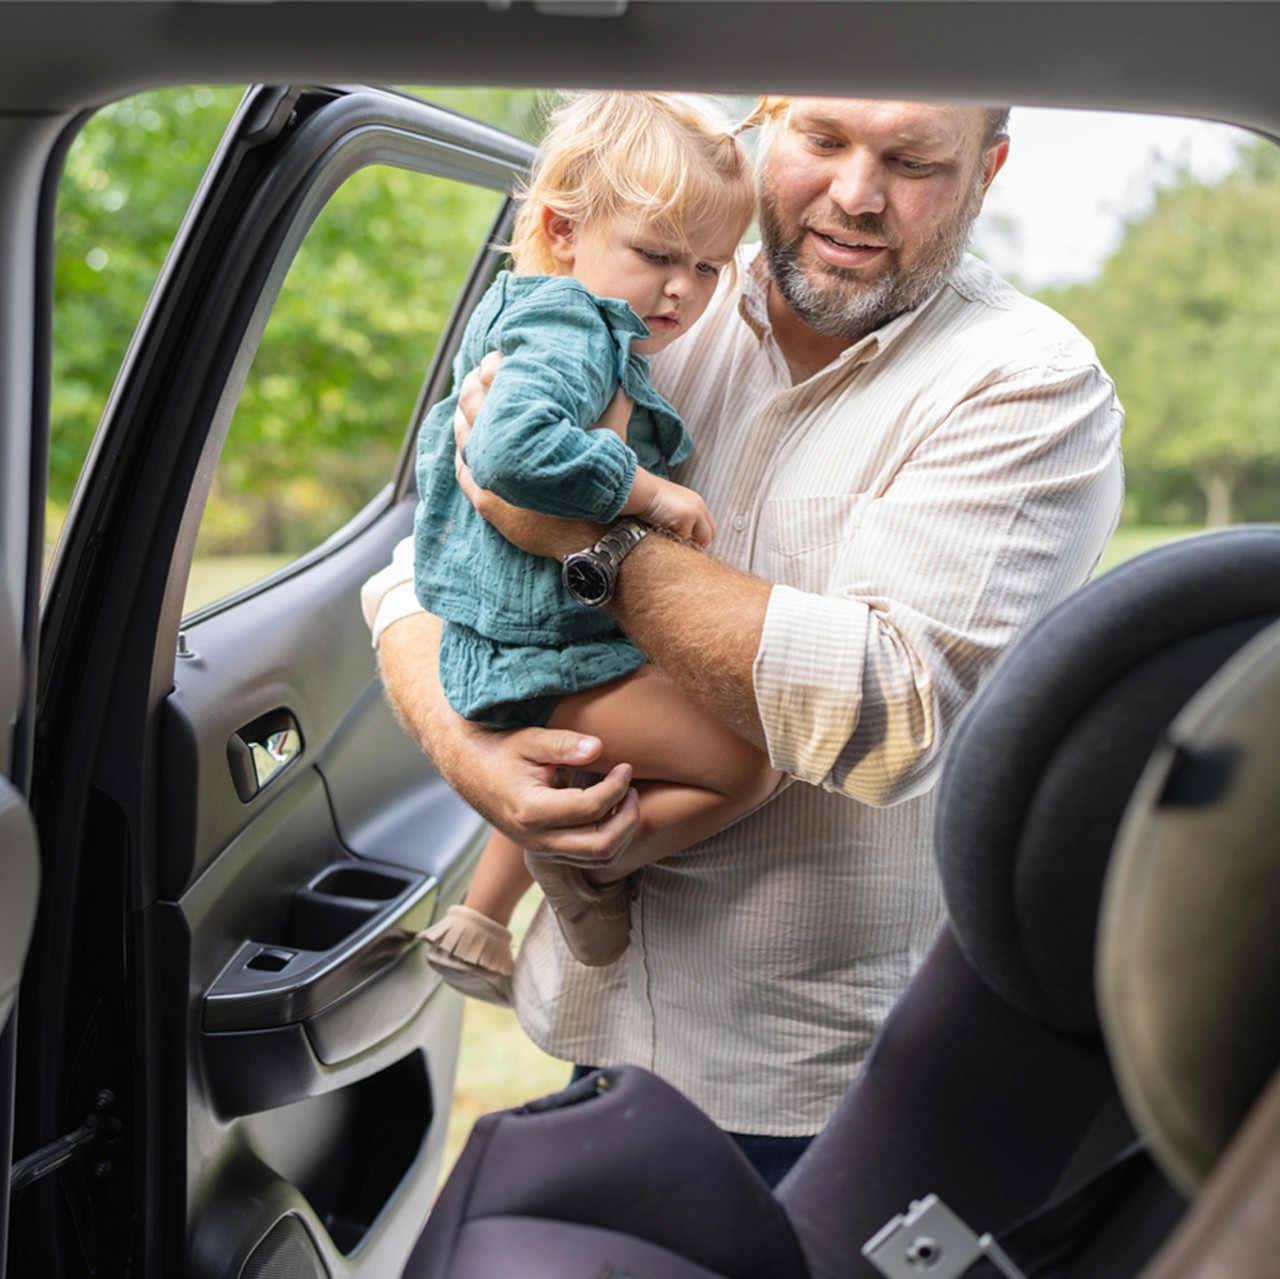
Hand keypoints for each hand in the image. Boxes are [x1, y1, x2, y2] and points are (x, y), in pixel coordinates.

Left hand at [452, 352, 599, 558]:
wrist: (596, 532)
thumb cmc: (603, 480)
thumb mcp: (613, 434)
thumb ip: (616, 401)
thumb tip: (625, 375)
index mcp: (530, 427)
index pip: (498, 387)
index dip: (492, 368)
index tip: (495, 357)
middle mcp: (504, 449)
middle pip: (475, 408)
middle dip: (473, 386)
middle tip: (474, 372)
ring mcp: (492, 477)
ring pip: (465, 438)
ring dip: (462, 417)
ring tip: (464, 401)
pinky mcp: (489, 503)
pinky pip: (464, 473)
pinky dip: (461, 454)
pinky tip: (462, 445)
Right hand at [459, 725, 642, 863]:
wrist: (470, 772)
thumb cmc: (501, 751)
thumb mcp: (529, 740)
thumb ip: (563, 744)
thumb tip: (599, 747)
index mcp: (532, 811)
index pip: (591, 808)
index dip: (617, 787)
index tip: (626, 767)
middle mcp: (537, 839)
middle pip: (601, 846)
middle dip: (628, 818)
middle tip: (633, 788)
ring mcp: (542, 849)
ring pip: (599, 859)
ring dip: (623, 832)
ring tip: (627, 799)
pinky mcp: (547, 851)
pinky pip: (588, 858)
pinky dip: (610, 839)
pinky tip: (613, 811)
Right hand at [624, 469, 715, 546]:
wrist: (641, 490)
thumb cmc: (648, 500)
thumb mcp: (670, 507)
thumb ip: (679, 519)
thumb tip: (680, 538)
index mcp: (697, 503)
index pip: (709, 528)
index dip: (700, 539)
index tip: (689, 547)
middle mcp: (699, 506)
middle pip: (709, 535)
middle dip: (698, 545)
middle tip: (683, 552)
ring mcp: (694, 511)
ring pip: (699, 540)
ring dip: (686, 545)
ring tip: (672, 544)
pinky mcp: (686, 516)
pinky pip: (684, 539)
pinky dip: (675, 542)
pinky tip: (664, 538)